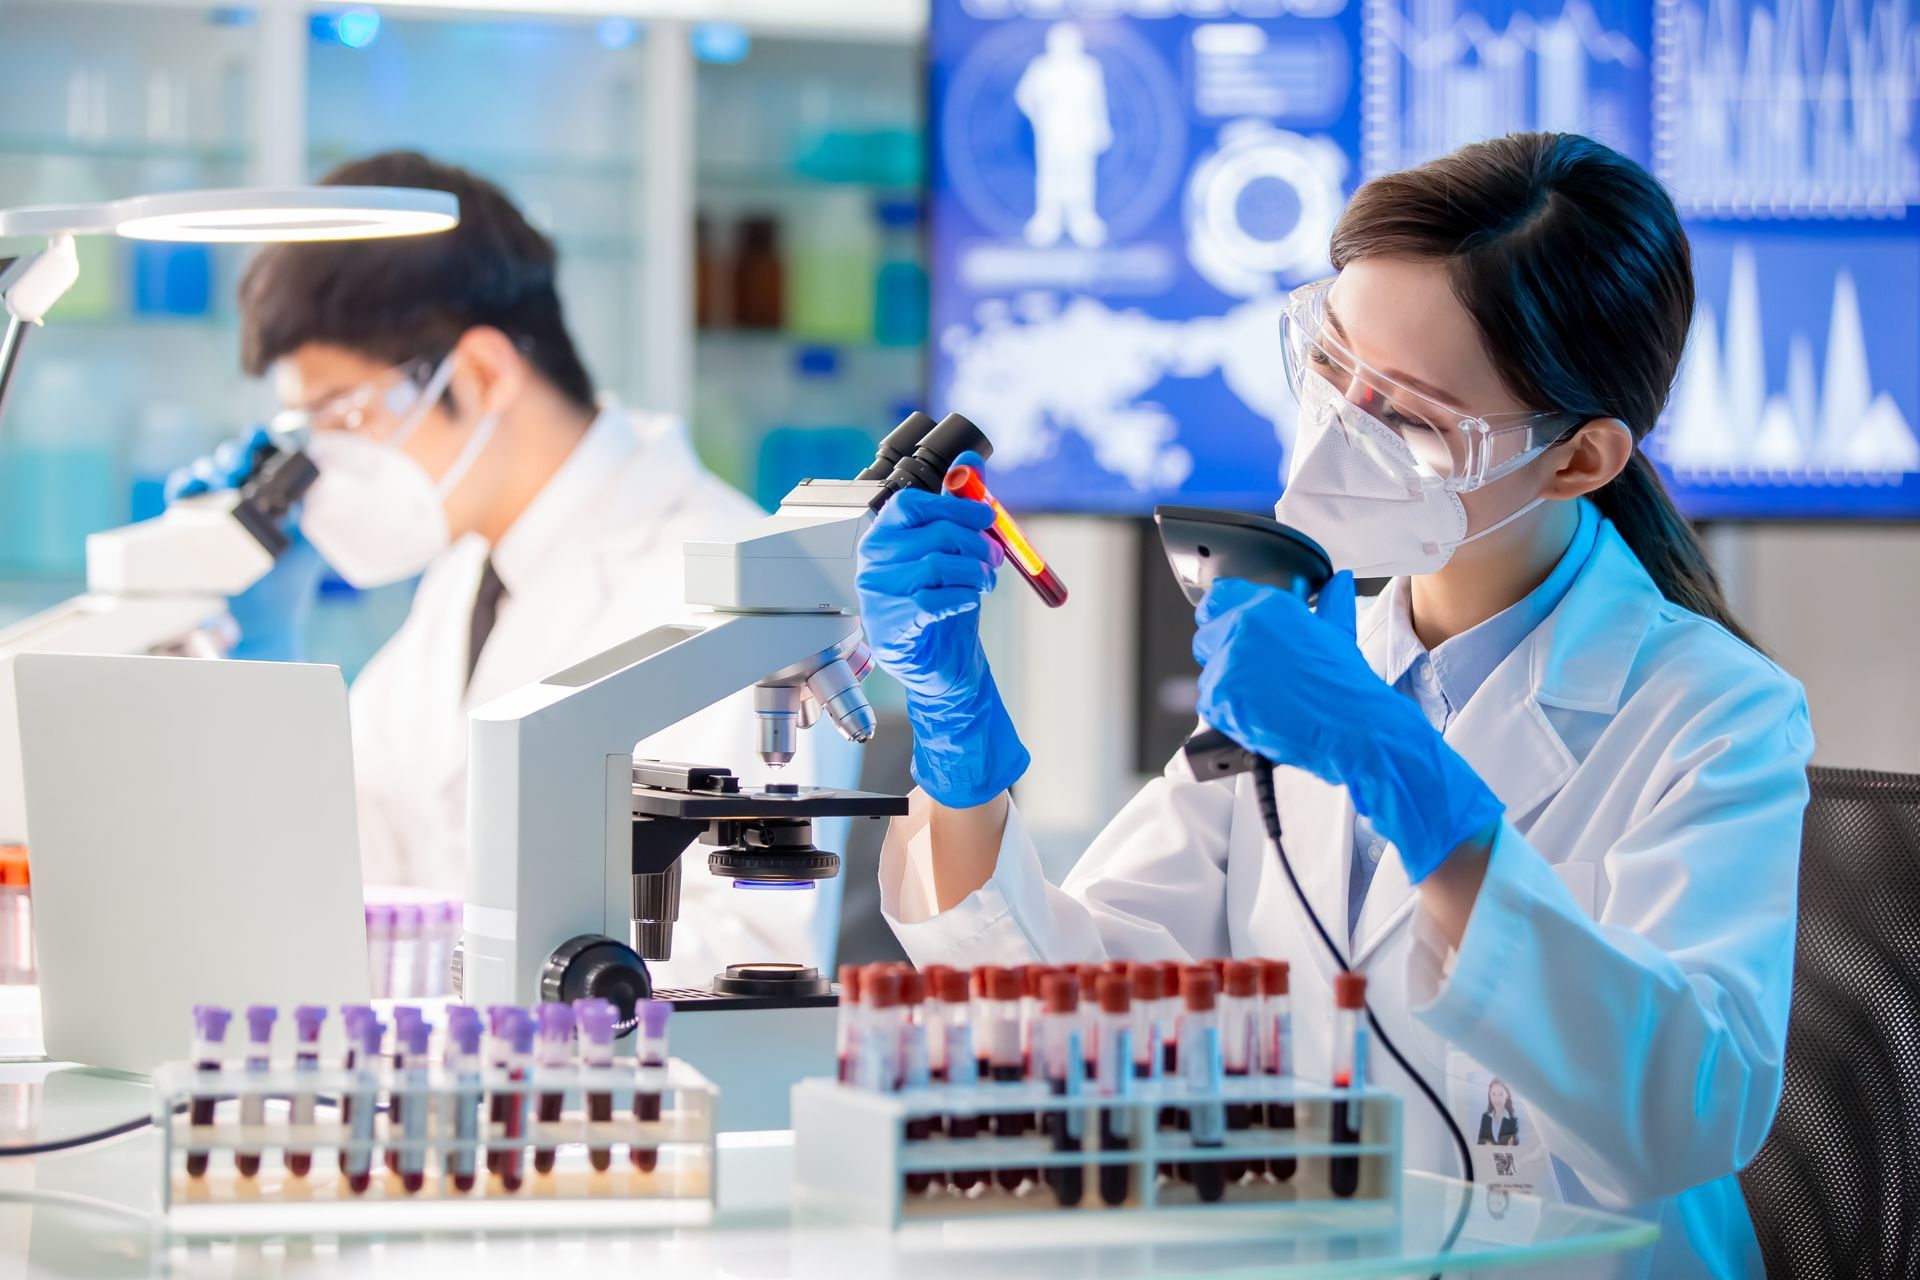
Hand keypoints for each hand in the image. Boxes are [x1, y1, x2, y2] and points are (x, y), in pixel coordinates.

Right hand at [166, 426, 325, 661]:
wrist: (262, 617)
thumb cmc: (288, 579)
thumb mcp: (308, 539)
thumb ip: (311, 508)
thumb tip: (321, 473)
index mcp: (272, 493)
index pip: (264, 455)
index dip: (260, 440)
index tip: (259, 438)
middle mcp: (242, 495)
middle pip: (232, 458)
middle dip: (233, 454)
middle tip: (239, 465)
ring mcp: (216, 508)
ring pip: (206, 472)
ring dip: (210, 467)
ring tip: (220, 477)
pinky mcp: (192, 525)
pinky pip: (181, 495)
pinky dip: (184, 485)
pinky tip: (191, 485)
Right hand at [856, 451, 1028, 807]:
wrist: (941, 663)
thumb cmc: (944, 603)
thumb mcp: (955, 550)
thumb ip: (959, 506)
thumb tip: (972, 460)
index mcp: (884, 535)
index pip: (912, 503)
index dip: (955, 505)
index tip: (988, 516)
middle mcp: (873, 560)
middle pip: (934, 534)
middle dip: (978, 543)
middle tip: (997, 557)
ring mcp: (877, 593)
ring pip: (938, 566)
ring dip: (975, 572)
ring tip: (986, 582)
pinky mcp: (889, 624)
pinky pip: (933, 600)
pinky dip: (961, 598)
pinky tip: (966, 602)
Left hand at [1192, 572, 1502, 881]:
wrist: (1353, 725)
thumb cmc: (1346, 685)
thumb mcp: (1337, 634)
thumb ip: (1331, 603)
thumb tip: (1340, 582)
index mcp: (1268, 606)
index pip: (1218, 598)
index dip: (1220, 615)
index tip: (1225, 627)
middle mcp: (1243, 627)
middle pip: (1206, 638)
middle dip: (1224, 657)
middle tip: (1258, 678)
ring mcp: (1228, 662)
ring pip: (1210, 675)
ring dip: (1230, 690)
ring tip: (1267, 701)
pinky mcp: (1220, 696)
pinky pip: (1212, 706)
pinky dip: (1230, 715)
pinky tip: (1260, 717)